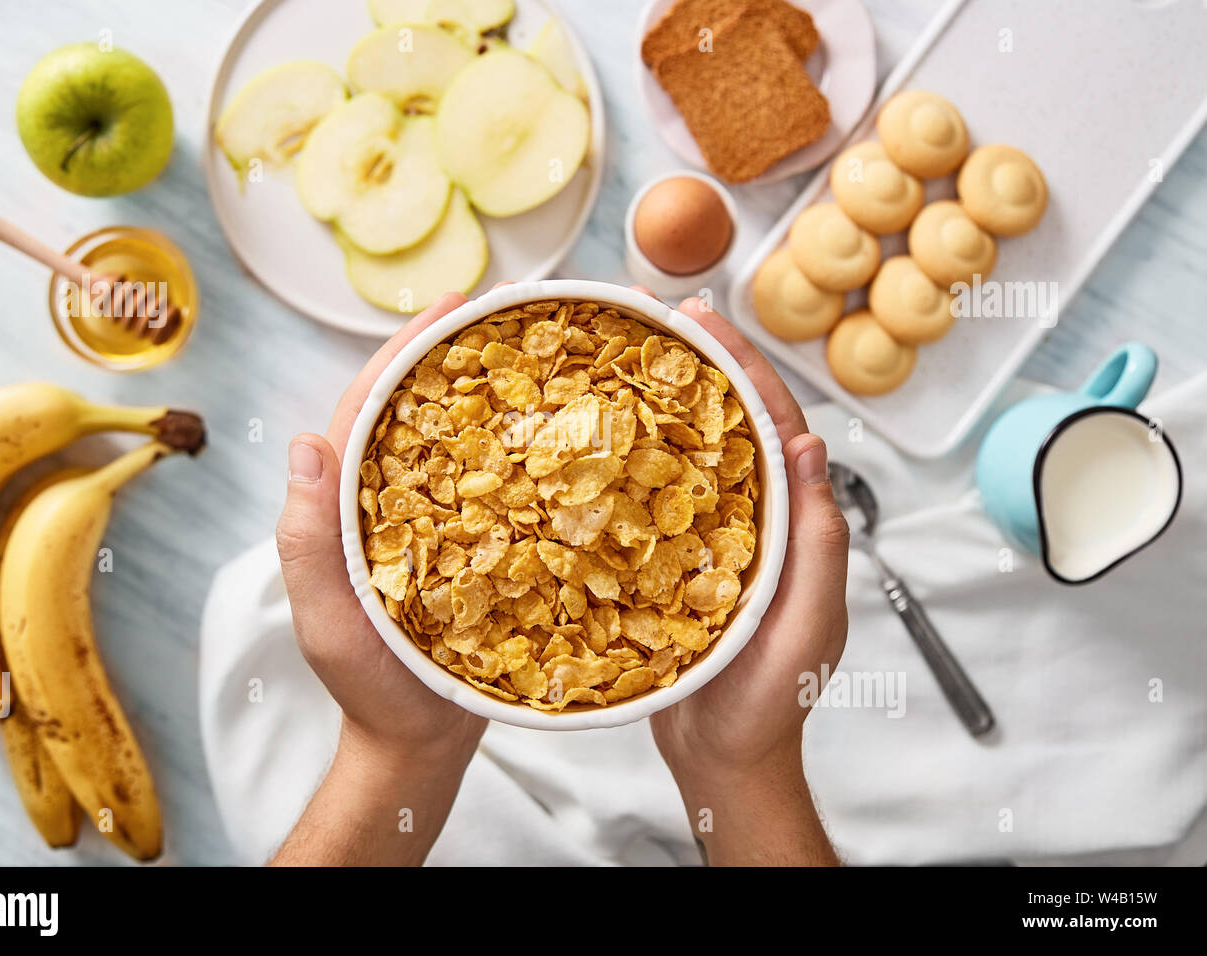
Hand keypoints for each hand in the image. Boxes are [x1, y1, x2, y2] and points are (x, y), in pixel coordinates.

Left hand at [272, 293, 485, 864]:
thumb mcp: (328, 621)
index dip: (404, 350)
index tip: (449, 304)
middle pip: (419, 408)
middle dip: (455, 351)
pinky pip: (496, 480)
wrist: (422, 742)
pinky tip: (560, 424)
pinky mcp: (475, 542)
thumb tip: (301, 444)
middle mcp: (393, 500)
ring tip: (542, 345)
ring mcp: (437, 519)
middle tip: (509, 305)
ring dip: (492, 387)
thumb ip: (308, 541)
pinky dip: (520, 444)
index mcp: (351, 504)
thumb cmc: (371, 689)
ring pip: (461, 437)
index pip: (370, 407)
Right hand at [649, 297, 849, 864]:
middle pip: (730, 424)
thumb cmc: (769, 703)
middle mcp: (753, 519)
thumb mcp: (806, 624)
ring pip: (689, 453)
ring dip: (660, 401)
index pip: (776, 424)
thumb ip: (818, 544)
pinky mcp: (671, 562)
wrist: (724, 759)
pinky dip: (630, 459)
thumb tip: (813, 445)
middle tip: (652, 313)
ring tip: (618, 354)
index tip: (706, 318)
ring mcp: (710, 539)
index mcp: (792, 523)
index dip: (745, 366)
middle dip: (698, 364)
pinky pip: (653, 498)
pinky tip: (595, 437)